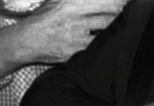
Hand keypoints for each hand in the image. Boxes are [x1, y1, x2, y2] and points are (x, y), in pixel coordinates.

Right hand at [0, 0, 125, 74]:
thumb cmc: (43, 18)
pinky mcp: (75, 52)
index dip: (118, 2)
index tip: (126, 2)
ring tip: (116, 29)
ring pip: (105, 33)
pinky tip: (104, 43)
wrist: (27, 40)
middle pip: (109, 15)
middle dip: (119, 15)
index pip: (104, 1)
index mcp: (72, 2)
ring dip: (112, 31)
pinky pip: (95, 48)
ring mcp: (76, 36)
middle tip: (125, 14)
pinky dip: (102, 45)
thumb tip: (98, 0)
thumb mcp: (57, 0)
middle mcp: (76, 17)